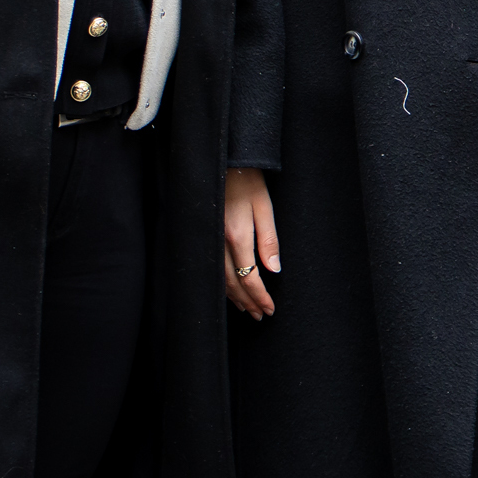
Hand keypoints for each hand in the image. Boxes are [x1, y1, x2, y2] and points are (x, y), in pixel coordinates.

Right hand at [223, 168, 279, 318]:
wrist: (221, 162)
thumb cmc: (247, 181)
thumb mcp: (265, 207)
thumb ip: (269, 240)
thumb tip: (274, 270)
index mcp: (236, 236)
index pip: (249, 278)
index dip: (260, 296)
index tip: (270, 308)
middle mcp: (218, 242)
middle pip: (232, 284)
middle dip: (248, 302)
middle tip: (260, 315)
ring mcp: (208, 240)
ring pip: (219, 280)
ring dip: (234, 298)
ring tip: (247, 309)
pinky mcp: (204, 236)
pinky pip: (211, 269)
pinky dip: (222, 284)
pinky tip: (229, 291)